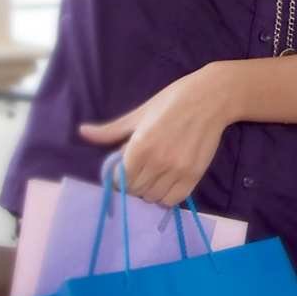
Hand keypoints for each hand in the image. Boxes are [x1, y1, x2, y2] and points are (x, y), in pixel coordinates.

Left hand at [79, 65, 237, 207]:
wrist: (214, 96)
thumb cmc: (174, 100)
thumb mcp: (140, 112)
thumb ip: (111, 130)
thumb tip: (82, 132)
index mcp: (139, 146)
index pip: (119, 181)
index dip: (119, 178)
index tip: (125, 169)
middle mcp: (157, 162)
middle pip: (135, 191)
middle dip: (134, 183)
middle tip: (141, 169)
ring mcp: (177, 169)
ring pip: (152, 197)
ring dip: (150, 190)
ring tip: (155, 175)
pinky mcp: (195, 174)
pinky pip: (174, 199)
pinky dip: (167, 196)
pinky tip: (167, 182)